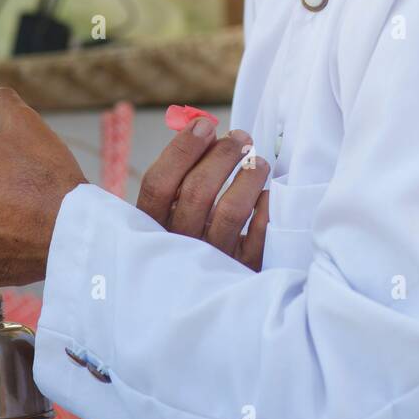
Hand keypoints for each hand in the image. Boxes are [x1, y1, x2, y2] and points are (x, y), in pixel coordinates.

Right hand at [137, 119, 269, 269]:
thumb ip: (180, 171)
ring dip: (248, 177)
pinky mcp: (241, 271)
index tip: (203, 124)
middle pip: (197, 191)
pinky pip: (258, 237)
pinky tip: (266, 194)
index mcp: (152, 226)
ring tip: (258, 161)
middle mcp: (178, 245)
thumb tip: (200, 124)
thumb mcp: (170, 211)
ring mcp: (210, 260)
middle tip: (240, 137)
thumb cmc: (188, 234)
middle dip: (222, 155)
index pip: (158, 183)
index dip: (182, 149)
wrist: (203, 294)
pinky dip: (264, 209)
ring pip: (231, 211)